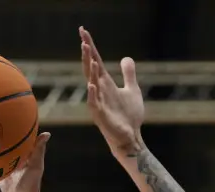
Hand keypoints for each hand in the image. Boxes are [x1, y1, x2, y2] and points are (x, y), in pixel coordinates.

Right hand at [0, 131, 49, 191]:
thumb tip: (47, 134)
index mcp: (28, 155)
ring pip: (2, 151)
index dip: (20, 128)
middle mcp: (19, 158)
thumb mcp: (36, 165)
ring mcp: (9, 164)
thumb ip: (39, 150)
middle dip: (5, 134)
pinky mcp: (0, 171)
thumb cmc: (31, 184)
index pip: (24, 138)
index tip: (12, 114)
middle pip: (11, 143)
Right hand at [79, 26, 144, 158]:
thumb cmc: (129, 116)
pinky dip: (93, 94)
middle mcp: (99, 90)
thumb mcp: (132, 90)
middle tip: (83, 39)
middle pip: (90, 68)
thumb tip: (126, 58)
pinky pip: (95, 103)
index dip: (90, 46)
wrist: (131, 137)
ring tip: (90, 56)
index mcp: (105, 83)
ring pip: (92, 83)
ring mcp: (99, 103)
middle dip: (86, 54)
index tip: (83, 31)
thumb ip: (128, 74)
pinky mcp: (101, 116)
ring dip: (90, 70)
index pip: (95, 60)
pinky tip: (92, 84)